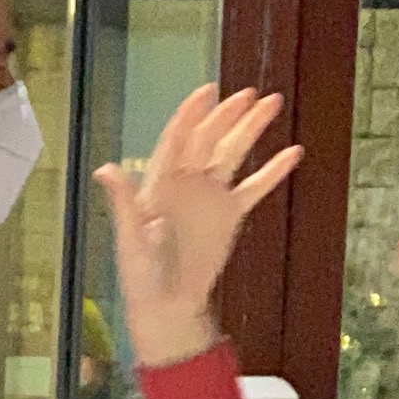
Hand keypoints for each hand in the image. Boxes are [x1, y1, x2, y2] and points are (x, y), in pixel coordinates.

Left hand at [95, 85, 302, 370]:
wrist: (167, 306)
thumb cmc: (141, 275)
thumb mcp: (128, 239)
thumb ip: (124, 203)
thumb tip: (105, 170)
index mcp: (160, 185)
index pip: (176, 141)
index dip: (191, 115)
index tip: (206, 92)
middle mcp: (186, 185)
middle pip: (209, 141)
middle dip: (227, 116)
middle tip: (248, 94)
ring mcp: (210, 199)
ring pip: (233, 155)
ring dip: (251, 130)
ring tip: (271, 105)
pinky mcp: (229, 216)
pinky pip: (253, 189)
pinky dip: (272, 172)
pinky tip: (292, 153)